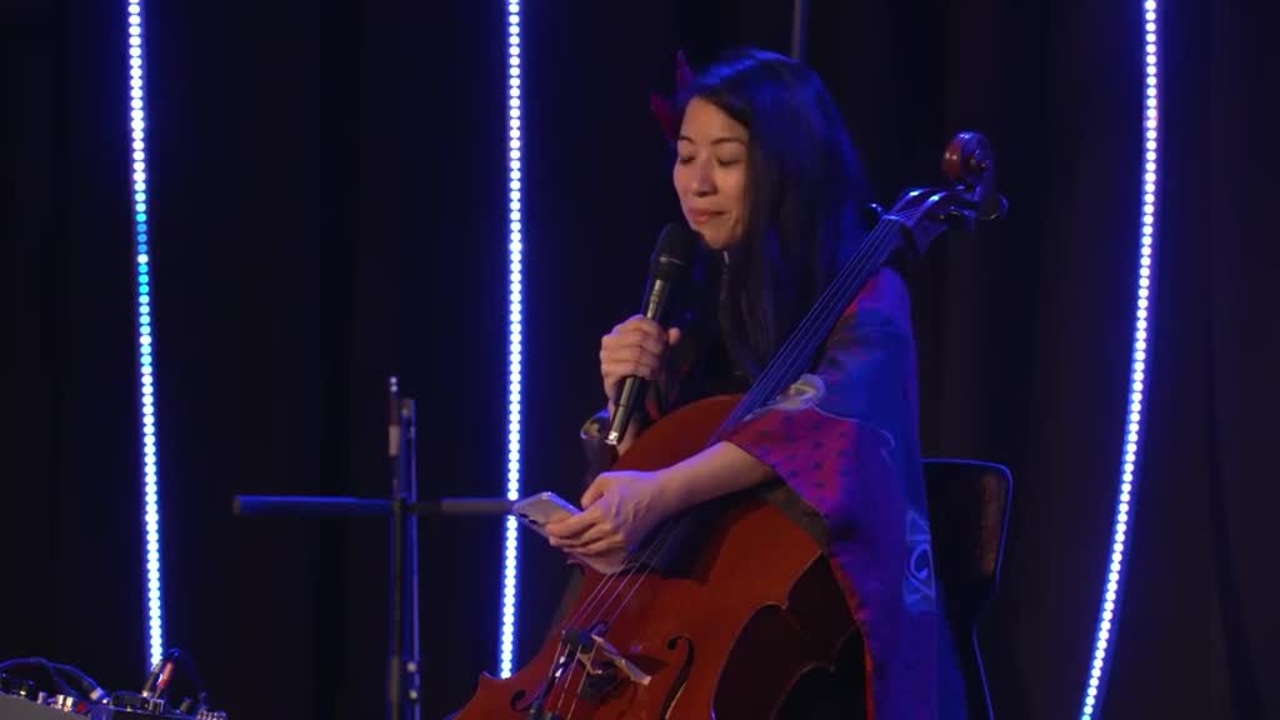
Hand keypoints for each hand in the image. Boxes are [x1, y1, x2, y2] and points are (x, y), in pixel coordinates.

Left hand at [543, 470, 673, 560]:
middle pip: (578, 541)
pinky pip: (602, 552)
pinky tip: (583, 549)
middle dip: (562, 542)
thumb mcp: (606, 479)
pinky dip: (589, 552)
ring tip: (564, 546)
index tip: (547, 530)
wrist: (660, 496)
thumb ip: (589, 495)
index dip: (557, 530)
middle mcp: (608, 530)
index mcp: (601, 512)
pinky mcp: (626, 545)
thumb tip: (581, 509)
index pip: (572, 527)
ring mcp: (618, 540)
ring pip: (589, 550)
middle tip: (551, 540)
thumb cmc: (634, 484)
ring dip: (574, 549)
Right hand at [600, 315, 681, 407]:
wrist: (635, 393)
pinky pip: (631, 367)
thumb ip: (668, 341)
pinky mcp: (607, 370)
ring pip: (636, 352)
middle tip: (663, 357)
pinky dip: (645, 370)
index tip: (665, 341)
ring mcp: (606, 355)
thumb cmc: (646, 367)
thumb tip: (676, 332)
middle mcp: (610, 339)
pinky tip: (650, 375)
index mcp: (621, 329)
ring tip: (657, 368)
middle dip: (656, 347)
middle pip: (639, 337)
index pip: (638, 321)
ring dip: (652, 361)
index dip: (655, 330)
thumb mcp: (660, 352)